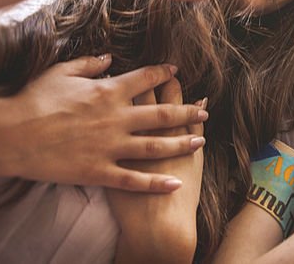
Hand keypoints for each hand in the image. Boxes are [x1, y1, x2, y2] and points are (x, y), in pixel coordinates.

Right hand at [0, 56, 207, 191]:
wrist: (8, 134)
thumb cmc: (32, 99)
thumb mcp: (61, 72)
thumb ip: (89, 64)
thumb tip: (110, 57)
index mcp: (107, 91)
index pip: (145, 79)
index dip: (164, 74)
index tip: (176, 72)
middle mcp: (115, 118)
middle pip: (161, 113)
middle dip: (186, 112)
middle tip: (205, 111)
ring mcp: (108, 146)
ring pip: (154, 146)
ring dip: (181, 143)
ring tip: (200, 142)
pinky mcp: (98, 171)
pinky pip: (133, 179)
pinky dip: (155, 182)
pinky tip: (174, 182)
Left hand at [108, 75, 204, 263]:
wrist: (157, 227)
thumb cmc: (181, 196)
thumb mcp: (195, 159)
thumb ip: (193, 129)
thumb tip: (201, 102)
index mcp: (163, 128)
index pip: (160, 91)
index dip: (161, 77)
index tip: (163, 69)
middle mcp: (139, 130)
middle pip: (135, 93)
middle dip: (137, 78)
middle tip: (137, 66)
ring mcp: (116, 144)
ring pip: (111, 107)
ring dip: (112, 91)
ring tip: (114, 78)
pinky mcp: (99, 161)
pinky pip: (94, 132)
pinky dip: (91, 117)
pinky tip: (94, 108)